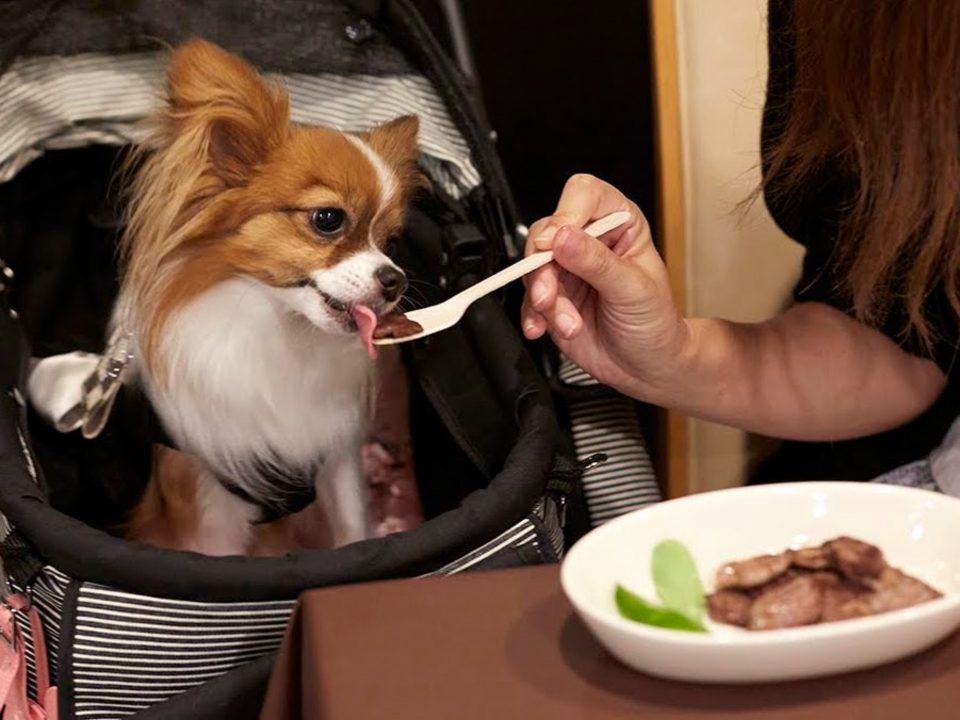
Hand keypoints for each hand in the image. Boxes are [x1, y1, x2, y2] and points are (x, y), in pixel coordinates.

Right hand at [521, 174, 687, 396]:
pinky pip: (527, 298)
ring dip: (544, 299)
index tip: (557, 242)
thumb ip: (597, 262)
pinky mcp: (552, 297)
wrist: (647, 367)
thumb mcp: (633, 289)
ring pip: (533, 267)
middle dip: (544, 267)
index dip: (566, 214)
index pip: (584, 195)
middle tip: (550, 293)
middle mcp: (588, 241)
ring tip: (567, 322)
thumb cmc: (654, 323)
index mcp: (618, 223)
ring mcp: (566, 269)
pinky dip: (531, 315)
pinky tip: (543, 327)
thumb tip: (564, 237)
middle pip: (547, 232)